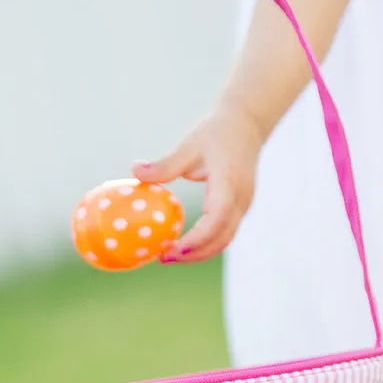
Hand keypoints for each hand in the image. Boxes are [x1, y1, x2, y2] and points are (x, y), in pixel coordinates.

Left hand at [134, 103, 263, 263]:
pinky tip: (184, 244)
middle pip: (221, 238)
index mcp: (229, 182)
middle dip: (193, 254)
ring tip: (170, 255)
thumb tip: (135, 171)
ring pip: (225, 240)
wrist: (247, 123)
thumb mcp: (189, 145)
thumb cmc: (216, 132)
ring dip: (199, 253)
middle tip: (163, 258)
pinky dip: (205, 243)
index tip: (172, 249)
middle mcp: (241, 198)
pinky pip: (225, 233)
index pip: (217, 218)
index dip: (196, 238)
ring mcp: (244, 205)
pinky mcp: (241, 207)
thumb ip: (165, 165)